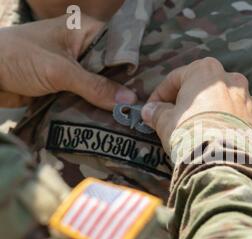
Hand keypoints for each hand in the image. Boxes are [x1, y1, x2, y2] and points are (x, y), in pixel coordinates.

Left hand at [0, 14, 135, 109]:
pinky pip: (89, 95)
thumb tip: (129, 102)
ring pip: (103, 84)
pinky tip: (113, 118)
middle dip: (127, 87)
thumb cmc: (18, 57)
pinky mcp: (68, 84)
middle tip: (148, 105)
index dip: (138, 65)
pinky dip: (97, 106)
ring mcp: (76, 66)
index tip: (154, 85)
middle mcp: (85, 46)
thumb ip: (95, 86)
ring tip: (136, 115)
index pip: (121, 45)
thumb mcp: (59, 70)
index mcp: (86, 30)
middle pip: (114, 68)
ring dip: (112, 99)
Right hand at [141, 57, 251, 151]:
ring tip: (203, 134)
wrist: (223, 159)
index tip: (153, 109)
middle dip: (191, 103)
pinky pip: (243, 122)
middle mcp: (232, 80)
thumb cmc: (190, 132)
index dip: (160, 95)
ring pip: (227, 104)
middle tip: (178, 120)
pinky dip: (232, 129)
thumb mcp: (166, 122)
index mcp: (205, 71)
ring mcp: (250, 101)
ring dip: (215, 114)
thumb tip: (150, 110)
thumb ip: (157, 112)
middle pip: (205, 89)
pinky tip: (222, 142)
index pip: (176, 78)